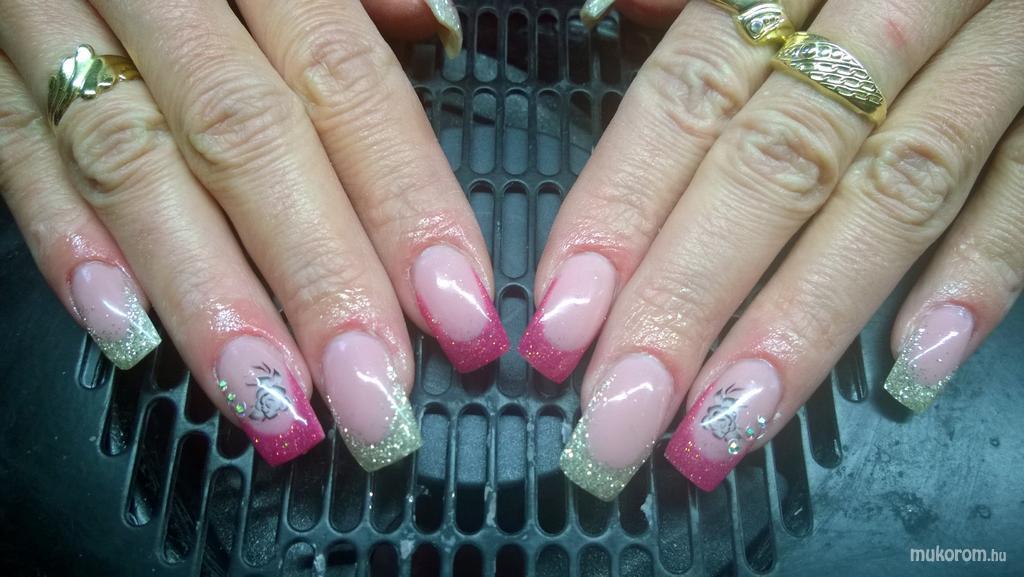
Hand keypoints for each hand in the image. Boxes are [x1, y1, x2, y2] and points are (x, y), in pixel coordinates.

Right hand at [0, 0, 508, 470]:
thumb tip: (438, 31)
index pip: (346, 82)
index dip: (405, 201)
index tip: (456, 310)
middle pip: (249, 141)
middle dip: (318, 279)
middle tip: (374, 396)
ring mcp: (53, 21)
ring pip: (134, 166)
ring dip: (207, 296)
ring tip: (272, 400)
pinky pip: (14, 155)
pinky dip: (68, 247)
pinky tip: (130, 334)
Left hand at [527, 0, 1022, 499]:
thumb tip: (620, 15)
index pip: (685, 100)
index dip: (619, 214)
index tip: (563, 324)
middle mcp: (883, 13)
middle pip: (773, 166)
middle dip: (688, 300)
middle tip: (623, 415)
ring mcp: (986, 55)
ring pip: (895, 191)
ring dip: (808, 319)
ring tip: (730, 421)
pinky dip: (982, 272)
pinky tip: (915, 364)